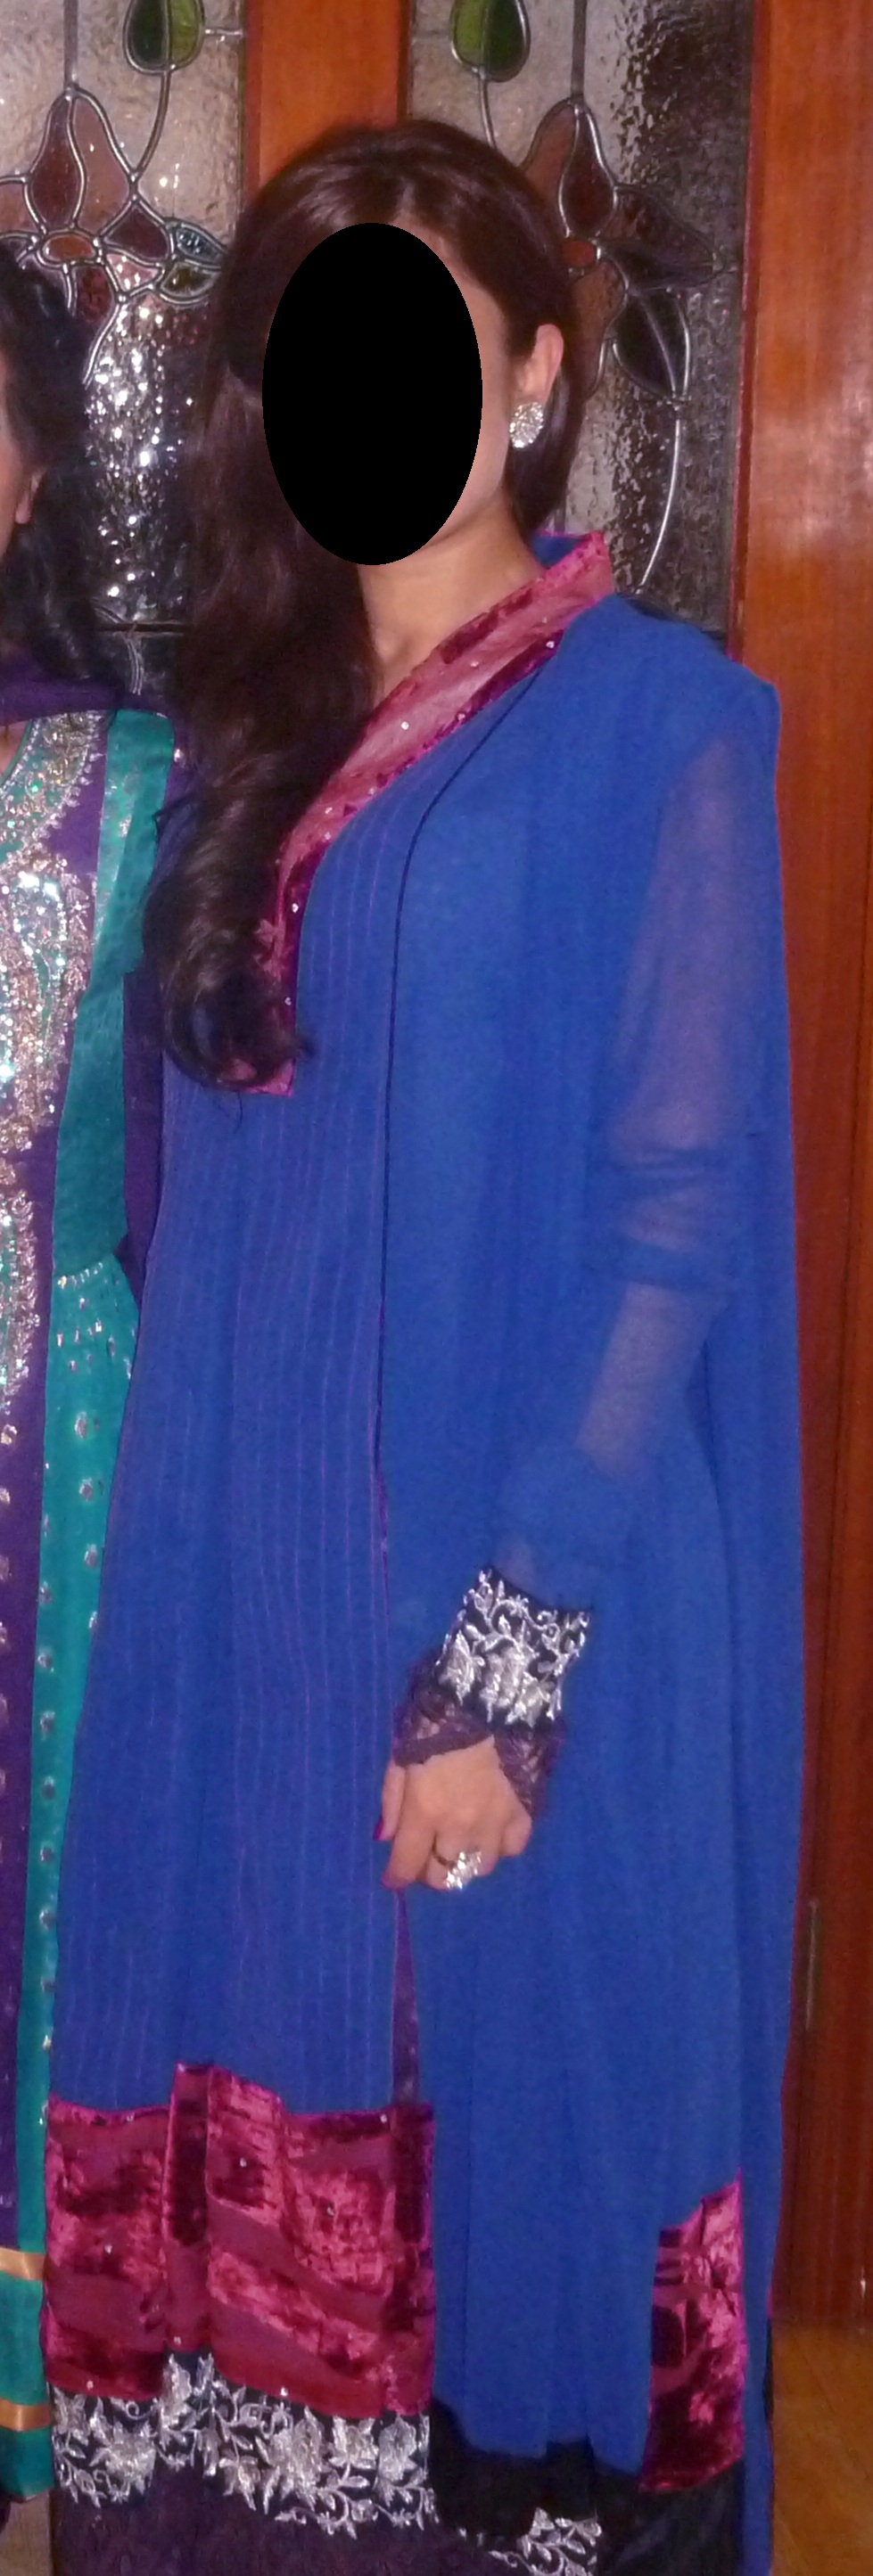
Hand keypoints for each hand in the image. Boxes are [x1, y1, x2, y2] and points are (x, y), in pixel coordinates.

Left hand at [379, 1738, 531, 1891]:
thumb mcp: (401, 1756)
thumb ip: (392, 1801)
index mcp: (425, 1812)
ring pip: (480, 1867)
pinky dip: (500, 1845)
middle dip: (431, 1873)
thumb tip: (385, 1838)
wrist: (488, 1702)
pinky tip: (492, 1831)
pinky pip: (513, 1847)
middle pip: (445, 1876)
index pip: (407, 1864)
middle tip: (427, 1856)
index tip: (393, 1878)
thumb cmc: (437, 1725)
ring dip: (466, 1860)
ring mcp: (494, 1822)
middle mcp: (459, 1826)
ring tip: (460, 1843)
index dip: (397, 1878)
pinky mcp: (522, 1811)